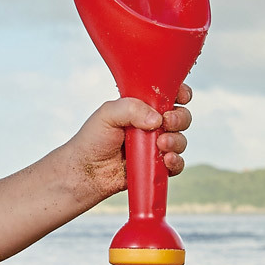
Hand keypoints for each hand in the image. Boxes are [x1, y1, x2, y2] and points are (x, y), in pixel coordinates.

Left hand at [64, 83, 191, 203]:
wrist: (84, 171)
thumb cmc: (93, 139)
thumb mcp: (107, 114)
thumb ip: (130, 109)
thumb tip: (156, 119)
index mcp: (142, 107)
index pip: (168, 95)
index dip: (180, 93)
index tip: (180, 97)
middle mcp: (152, 125)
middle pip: (180, 117)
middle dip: (179, 118)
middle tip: (167, 122)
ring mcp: (155, 146)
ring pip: (180, 140)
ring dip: (176, 141)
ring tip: (161, 144)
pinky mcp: (156, 166)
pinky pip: (176, 164)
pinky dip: (176, 162)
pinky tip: (166, 160)